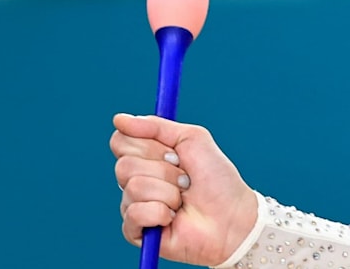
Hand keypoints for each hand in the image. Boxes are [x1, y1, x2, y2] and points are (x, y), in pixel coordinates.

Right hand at [111, 113, 259, 266]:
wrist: (231, 215)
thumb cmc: (216, 179)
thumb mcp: (192, 139)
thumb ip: (156, 127)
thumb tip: (119, 119)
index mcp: (146, 156)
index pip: (120, 141)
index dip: (146, 144)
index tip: (172, 151)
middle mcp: (136, 179)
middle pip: (124, 164)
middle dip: (163, 169)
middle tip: (185, 177)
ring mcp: (134, 205)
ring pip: (134, 187)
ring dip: (168, 191)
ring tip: (183, 199)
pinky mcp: (135, 231)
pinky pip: (135, 213)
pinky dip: (160, 212)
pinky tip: (172, 217)